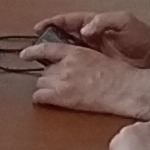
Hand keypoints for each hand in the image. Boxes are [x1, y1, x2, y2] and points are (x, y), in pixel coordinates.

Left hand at [20, 44, 149, 117]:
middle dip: (49, 76)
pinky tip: (48, 100)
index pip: (46, 49)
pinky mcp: (61, 96)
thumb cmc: (118, 75)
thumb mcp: (97, 56)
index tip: (24, 54)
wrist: (124, 88)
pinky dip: (41, 99)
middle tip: (60, 83)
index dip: (32, 52)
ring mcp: (62, 80)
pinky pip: (39, 97)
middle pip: (44, 70)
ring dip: (46, 87)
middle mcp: (65, 64)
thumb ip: (80, 57)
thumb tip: (70, 61)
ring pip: (40, 83)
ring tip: (60, 92)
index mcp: (75, 52)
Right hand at [36, 11, 149, 66]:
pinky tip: (60, 76)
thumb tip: (84, 29)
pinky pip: (79, 67)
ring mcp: (95, 52)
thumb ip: (103, 21)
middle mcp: (92, 36)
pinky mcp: (99, 66)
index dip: (51, 24)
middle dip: (48, 41)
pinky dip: (68, 70)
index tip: (38, 28)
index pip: (68, 21)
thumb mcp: (125, 21)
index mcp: (95, 23)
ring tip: (41, 63)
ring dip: (55, 57)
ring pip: (69, 53)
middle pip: (64, 37)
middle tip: (34, 48)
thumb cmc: (143, 37)